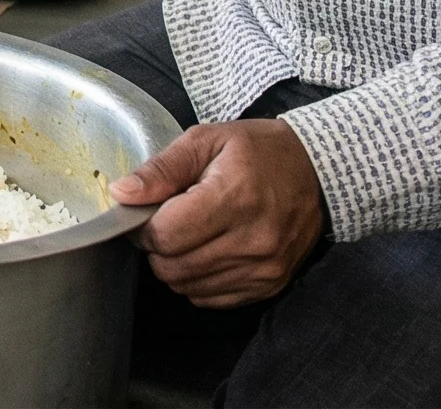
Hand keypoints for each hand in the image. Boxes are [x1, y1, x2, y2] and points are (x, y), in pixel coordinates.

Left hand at [111, 119, 324, 308]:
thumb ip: (161, 169)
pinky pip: (211, 299)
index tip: (147, 212)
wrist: (318, 173)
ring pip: (188, 286)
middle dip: (156, 247)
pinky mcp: (270, 285)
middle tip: (166, 223)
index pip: (166, 234)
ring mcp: (264, 267)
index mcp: (234, 197)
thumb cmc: (258, 151)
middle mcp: (253, 239)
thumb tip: (122, 193)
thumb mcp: (206, 141)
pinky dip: (198, 280)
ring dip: (175, 265)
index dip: (144, 226)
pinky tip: (207, 252)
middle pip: (172, 266)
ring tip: (189, 235)